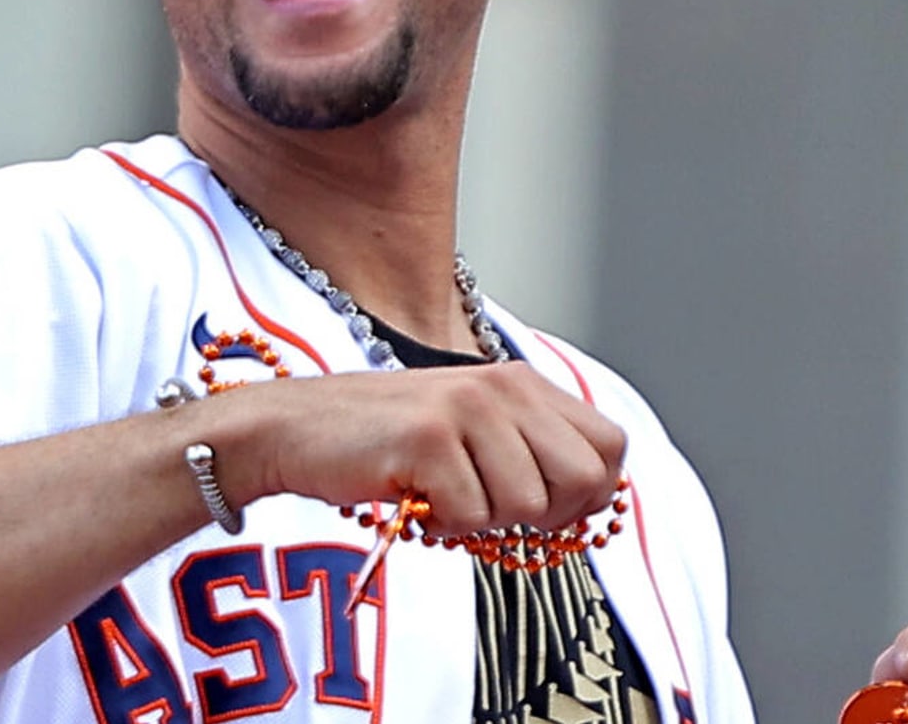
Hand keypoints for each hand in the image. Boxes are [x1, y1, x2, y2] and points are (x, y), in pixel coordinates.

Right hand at [215, 360, 627, 535]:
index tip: (547, 509)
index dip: (589, 492)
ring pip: (527, 505)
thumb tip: (592, 499)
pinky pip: (471, 516)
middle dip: (545, 514)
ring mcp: (467, 409)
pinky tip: (413, 498)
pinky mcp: (428, 439)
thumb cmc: (385, 441)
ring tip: (442, 495)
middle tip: (490, 507)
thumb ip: (530, 449)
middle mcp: (503, 387)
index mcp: (522, 383)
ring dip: (482, 520)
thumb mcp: (473, 430)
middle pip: (584, 479)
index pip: (610, 446)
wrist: (296, 429)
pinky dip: (442, 525)